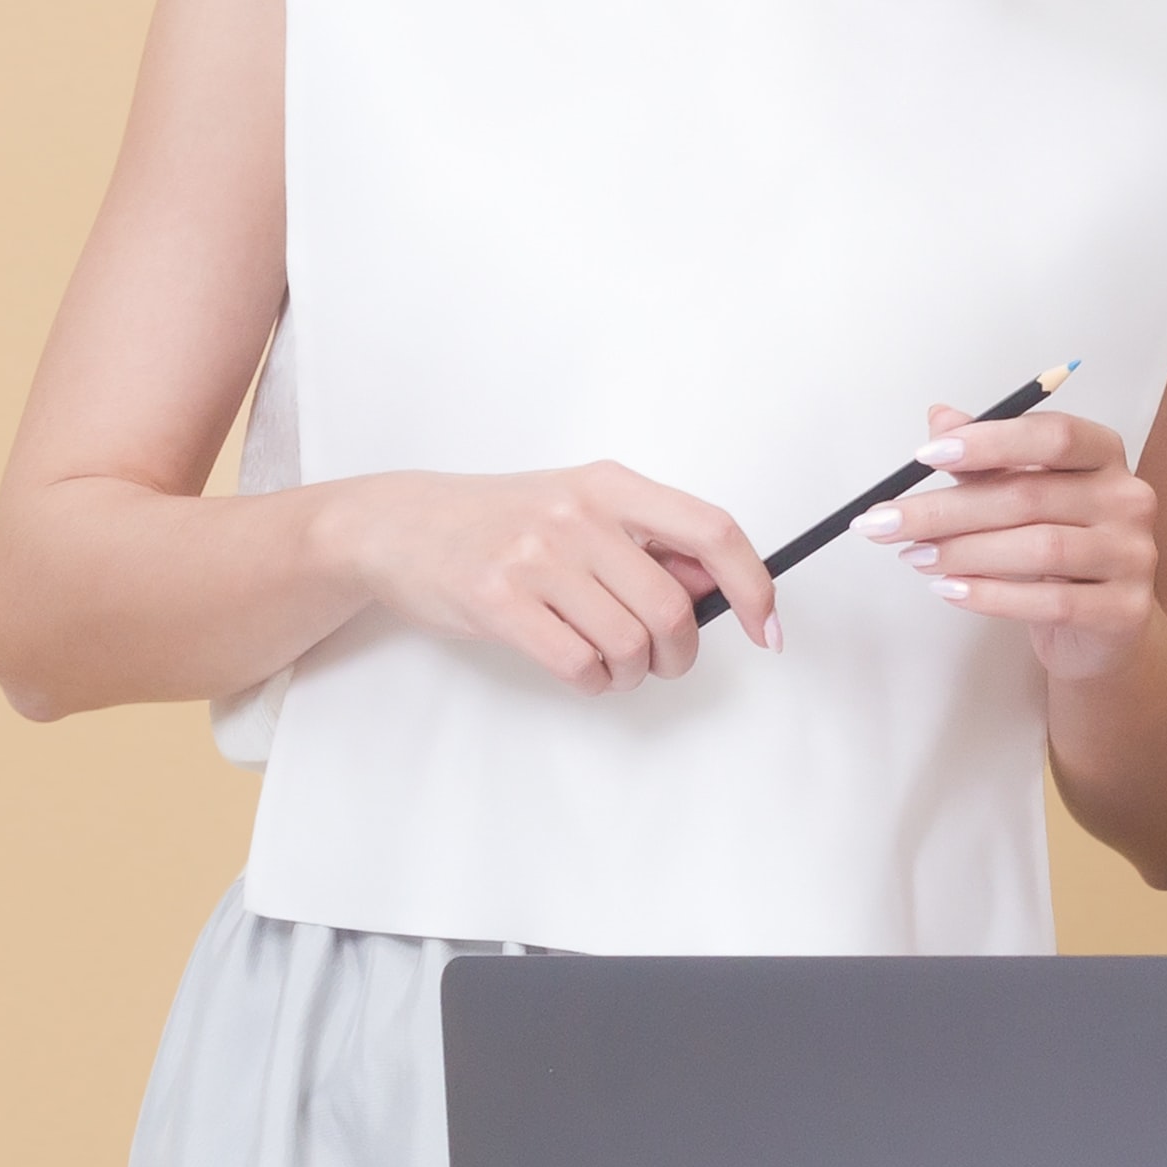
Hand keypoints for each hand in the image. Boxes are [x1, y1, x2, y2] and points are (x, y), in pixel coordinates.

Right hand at [338, 464, 778, 688]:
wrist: (396, 526)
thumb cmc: (501, 521)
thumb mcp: (580, 507)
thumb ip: (648, 542)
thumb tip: (719, 589)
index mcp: (612, 485)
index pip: (714, 531)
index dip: (755, 585)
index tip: (769, 629)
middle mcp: (579, 515)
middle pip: (674, 608)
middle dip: (680, 653)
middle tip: (662, 661)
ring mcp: (536, 557)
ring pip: (630, 643)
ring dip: (633, 672)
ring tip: (611, 663)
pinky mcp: (498, 601)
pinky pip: (580, 664)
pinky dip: (594, 681)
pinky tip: (581, 669)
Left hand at [863, 403, 1159, 681]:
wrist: (1103, 629)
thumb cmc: (1059, 555)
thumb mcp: (1022, 498)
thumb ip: (986, 462)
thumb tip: (940, 417)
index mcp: (1104, 457)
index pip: (1053, 435)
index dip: (989, 441)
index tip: (924, 456)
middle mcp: (1128, 498)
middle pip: (1031, 495)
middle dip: (947, 509)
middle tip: (886, 522)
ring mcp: (1132, 555)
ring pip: (1040, 548)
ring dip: (965, 552)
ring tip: (914, 557)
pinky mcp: (1125, 609)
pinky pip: (1050, 601)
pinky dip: (992, 595)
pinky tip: (950, 589)